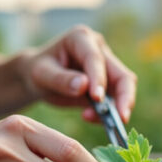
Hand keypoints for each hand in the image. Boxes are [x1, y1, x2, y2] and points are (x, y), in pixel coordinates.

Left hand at [19, 25, 136, 122]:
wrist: (38, 77)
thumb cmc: (37, 70)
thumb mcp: (41, 74)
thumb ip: (61, 79)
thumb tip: (84, 86)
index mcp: (81, 38)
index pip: (95, 58)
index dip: (99, 78)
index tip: (97, 98)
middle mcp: (99, 49)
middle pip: (121, 73)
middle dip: (124, 96)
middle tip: (122, 118)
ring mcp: (106, 66)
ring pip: (124, 88)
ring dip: (118, 108)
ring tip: (102, 122)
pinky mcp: (108, 84)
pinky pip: (115, 101)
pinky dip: (108, 114)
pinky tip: (89, 118)